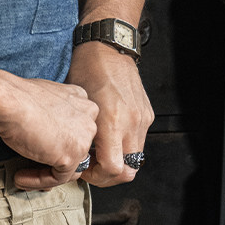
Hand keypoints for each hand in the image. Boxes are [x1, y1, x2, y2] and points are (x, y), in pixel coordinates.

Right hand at [0, 75, 98, 190]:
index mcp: (83, 103)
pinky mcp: (71, 156)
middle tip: (29, 170)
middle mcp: (88, 118)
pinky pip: (58, 178)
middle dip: (52, 165)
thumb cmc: (18, 99)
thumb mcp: (43, 105)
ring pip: (68, 168)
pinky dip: (38, 182)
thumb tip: (47, 143)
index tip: (38, 154)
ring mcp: (83, 138)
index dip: (56, 148)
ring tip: (22, 176)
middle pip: (76, 152)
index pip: (76, 133)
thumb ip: (52, 121)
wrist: (9, 102)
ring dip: (44, 176)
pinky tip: (21, 178)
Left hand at [64, 41, 153, 186]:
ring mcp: (142, 119)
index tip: (85, 170)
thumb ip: (82, 137)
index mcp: (112, 123)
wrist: (108, 47)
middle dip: (109, 175)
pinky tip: (109, 138)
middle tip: (93, 168)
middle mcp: (131, 123)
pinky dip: (124, 146)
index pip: (113, 170)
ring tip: (99, 152)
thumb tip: (77, 159)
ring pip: (134, 159)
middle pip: (128, 171)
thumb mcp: (78, 108)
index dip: (97, 177)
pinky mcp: (147, 115)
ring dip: (117, 162)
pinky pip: (138, 142)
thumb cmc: (87, 71)